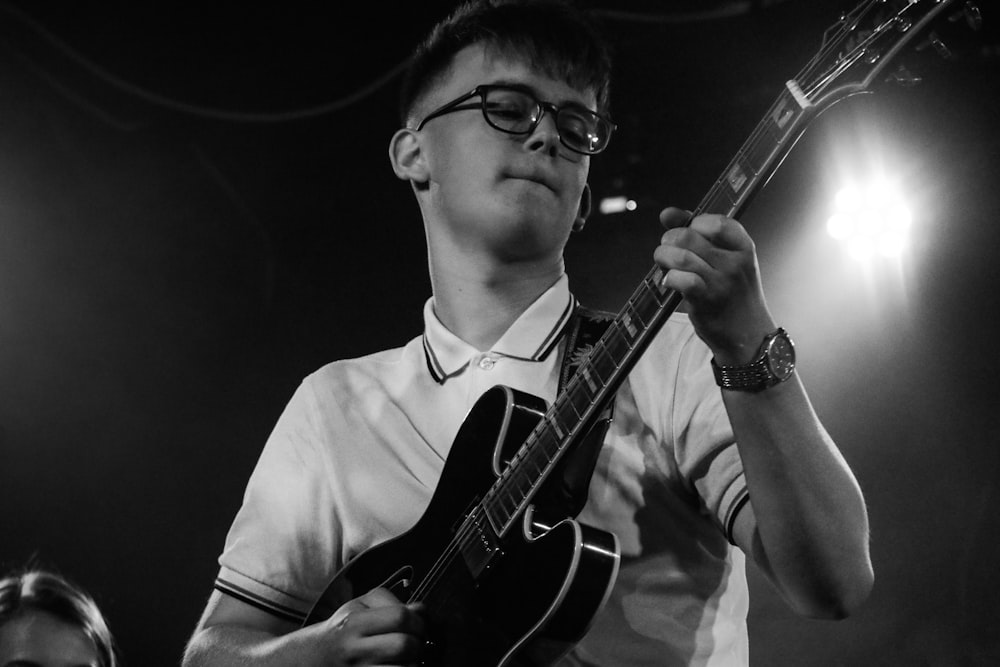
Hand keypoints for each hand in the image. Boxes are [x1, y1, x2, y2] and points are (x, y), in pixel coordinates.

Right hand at [316, 587, 426, 665]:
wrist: (316, 656)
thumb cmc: (344, 628)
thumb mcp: (360, 605)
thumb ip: (391, 602)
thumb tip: (421, 610)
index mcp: (354, 622)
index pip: (400, 617)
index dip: (417, 620)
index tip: (418, 624)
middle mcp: (353, 649)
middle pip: (404, 645)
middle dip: (419, 643)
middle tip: (416, 642)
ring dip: (413, 662)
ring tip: (407, 657)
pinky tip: (398, 665)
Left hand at [654, 207, 775, 362]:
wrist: (749, 335)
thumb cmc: (734, 294)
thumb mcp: (728, 262)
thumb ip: (699, 236)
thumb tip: (667, 214)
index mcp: (744, 247)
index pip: (717, 221)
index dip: (694, 222)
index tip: (687, 231)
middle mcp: (735, 262)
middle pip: (690, 236)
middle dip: (670, 239)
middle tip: (667, 249)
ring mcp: (721, 282)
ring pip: (682, 256)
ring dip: (664, 257)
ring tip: (664, 263)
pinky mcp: (707, 301)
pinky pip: (682, 280)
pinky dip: (669, 278)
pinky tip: (670, 282)